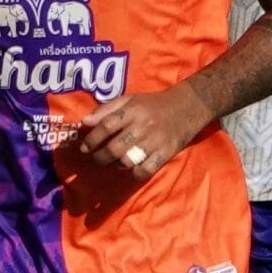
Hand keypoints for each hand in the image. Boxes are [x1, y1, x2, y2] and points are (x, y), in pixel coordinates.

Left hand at [79, 83, 211, 180]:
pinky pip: (145, 170)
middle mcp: (143, 125)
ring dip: (116, 165)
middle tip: (97, 158)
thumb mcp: (129, 99)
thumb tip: (84, 122)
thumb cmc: (153, 104)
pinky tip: (132, 168)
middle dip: (100, 157)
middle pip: (115, 147)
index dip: (92, 139)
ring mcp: (155, 140)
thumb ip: (106, 109)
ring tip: (114, 163)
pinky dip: (135, 172)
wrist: (188, 106)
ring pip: (128, 161)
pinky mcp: (166, 153)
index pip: (107, 125)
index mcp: (132, 109)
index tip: (84, 148)